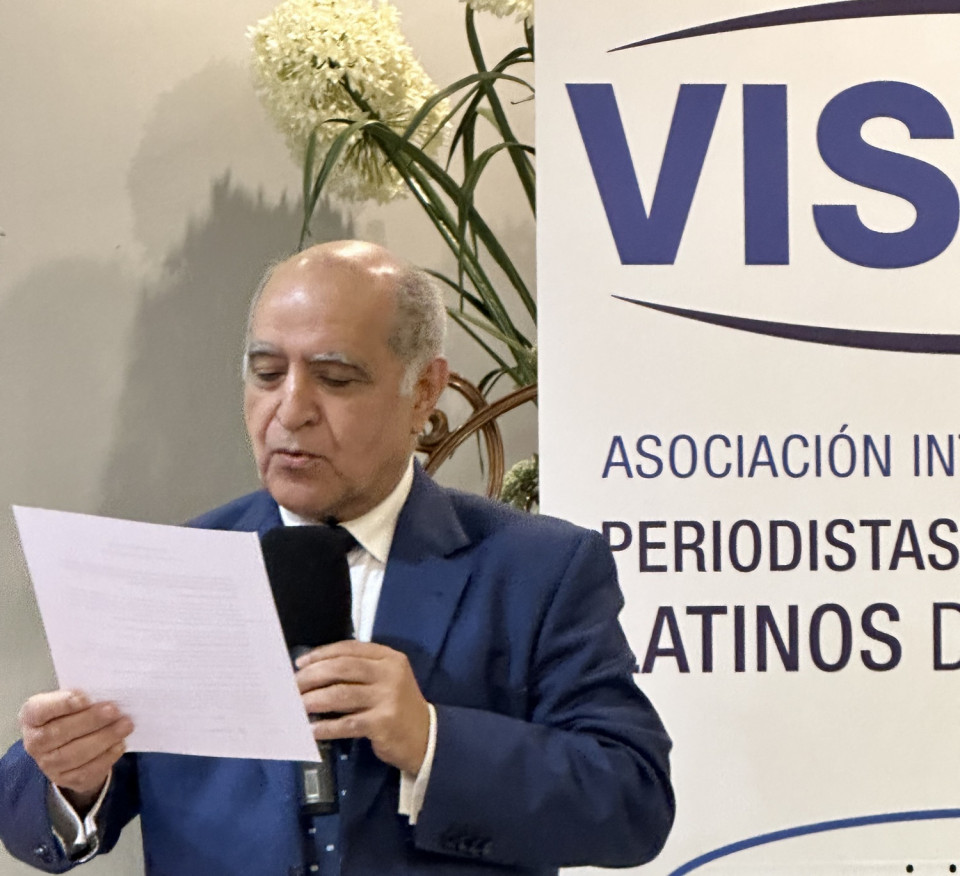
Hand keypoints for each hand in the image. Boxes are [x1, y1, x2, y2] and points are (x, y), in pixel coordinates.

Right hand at [19, 690, 133, 810]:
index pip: (39, 710)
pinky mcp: (65, 778)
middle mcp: (35, 742)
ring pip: (74, 754)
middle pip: (59, 732)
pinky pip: (86, 771)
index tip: (85, 698)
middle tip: (114, 710)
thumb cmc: (71, 714)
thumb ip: (82, 697)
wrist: (70, 743)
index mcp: (32, 717)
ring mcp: (48, 764)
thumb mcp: (71, 700)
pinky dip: (106, 757)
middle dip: (90, 720)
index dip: (61, 704)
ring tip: (125, 725)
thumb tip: (105, 692)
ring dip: (104, 738)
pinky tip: (120, 743)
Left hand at [295, 641, 429, 773]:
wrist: (426, 736)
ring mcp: (387, 698)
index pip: (350, 649)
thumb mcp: (386, 679)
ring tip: (297, 706)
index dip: (322, 654)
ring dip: (315, 700)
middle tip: (293, 685)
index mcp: (389, 658)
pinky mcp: (383, 723)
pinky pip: (347, 723)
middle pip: (343, 668)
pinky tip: (312, 730)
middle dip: (313, 676)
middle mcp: (390, 674)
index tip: (301, 663)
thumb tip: (315, 672)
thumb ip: (360, 672)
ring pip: (342, 695)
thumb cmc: (397, 705)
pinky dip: (326, 727)